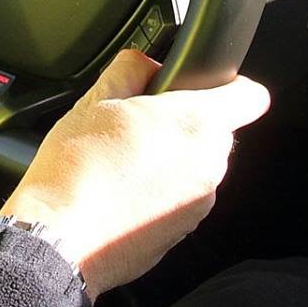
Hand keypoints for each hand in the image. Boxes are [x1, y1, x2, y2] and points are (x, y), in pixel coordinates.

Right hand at [0, 49, 269, 295]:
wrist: (57, 241)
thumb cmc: (76, 172)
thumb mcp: (95, 99)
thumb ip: (132, 70)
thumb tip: (146, 65)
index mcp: (195, 124)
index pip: (250, 95)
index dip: (228, 85)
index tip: (205, 87)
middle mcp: (208, 165)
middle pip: (215, 132)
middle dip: (183, 124)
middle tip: (138, 124)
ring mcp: (197, 203)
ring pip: (196, 166)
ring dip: (170, 160)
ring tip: (122, 162)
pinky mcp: (182, 232)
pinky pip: (180, 199)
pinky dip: (160, 193)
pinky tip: (121, 192)